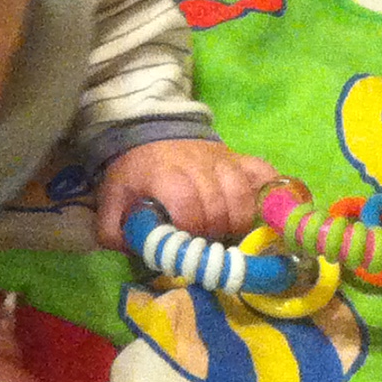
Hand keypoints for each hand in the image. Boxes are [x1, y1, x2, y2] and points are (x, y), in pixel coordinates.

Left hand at [97, 137, 277, 248]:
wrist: (151, 131)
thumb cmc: (136, 172)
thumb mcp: (113, 197)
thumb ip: (112, 228)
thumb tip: (130, 249)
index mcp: (165, 175)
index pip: (187, 205)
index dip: (190, 228)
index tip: (187, 242)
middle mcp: (198, 165)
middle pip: (218, 205)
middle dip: (214, 231)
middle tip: (208, 243)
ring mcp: (223, 160)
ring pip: (243, 194)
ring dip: (240, 221)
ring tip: (230, 234)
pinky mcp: (241, 158)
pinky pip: (265, 174)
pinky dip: (270, 194)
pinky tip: (265, 213)